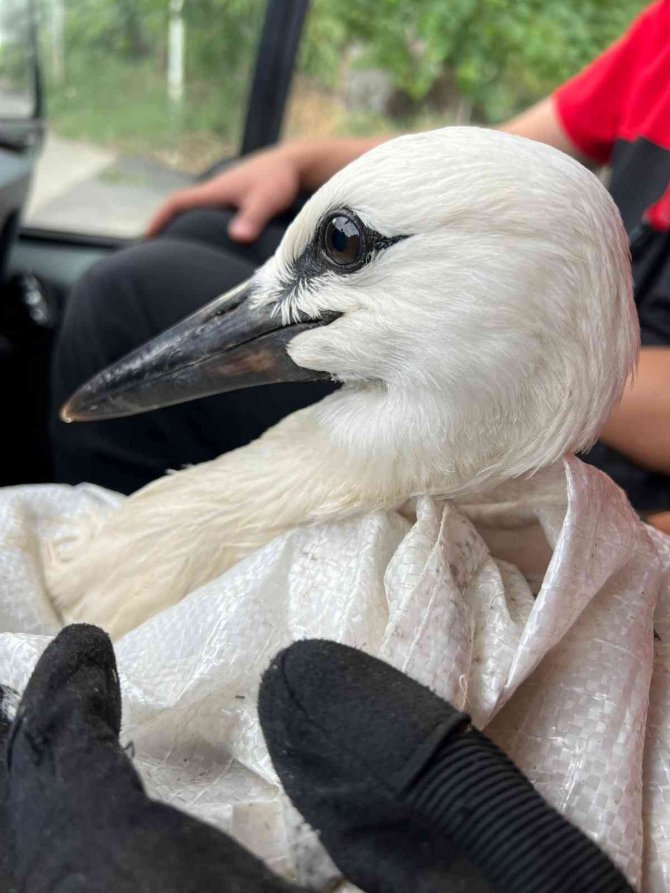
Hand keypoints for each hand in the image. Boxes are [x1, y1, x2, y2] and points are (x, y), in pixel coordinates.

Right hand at [145, 145, 302, 241]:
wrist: (296, 163)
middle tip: (158, 255)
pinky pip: (216, 216)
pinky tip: (213, 246)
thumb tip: (237, 238)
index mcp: (214, 192)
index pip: (177, 203)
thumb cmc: (280, 179)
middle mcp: (216, 193)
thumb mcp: (266, 200)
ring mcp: (228, 196)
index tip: (147, 239)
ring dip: (188, 230)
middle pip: (184, 211)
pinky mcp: (239, 200)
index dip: (159, 220)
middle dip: (169, 229)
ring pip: (200, 214)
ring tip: (182, 256)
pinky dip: (208, 229)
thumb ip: (252, 218)